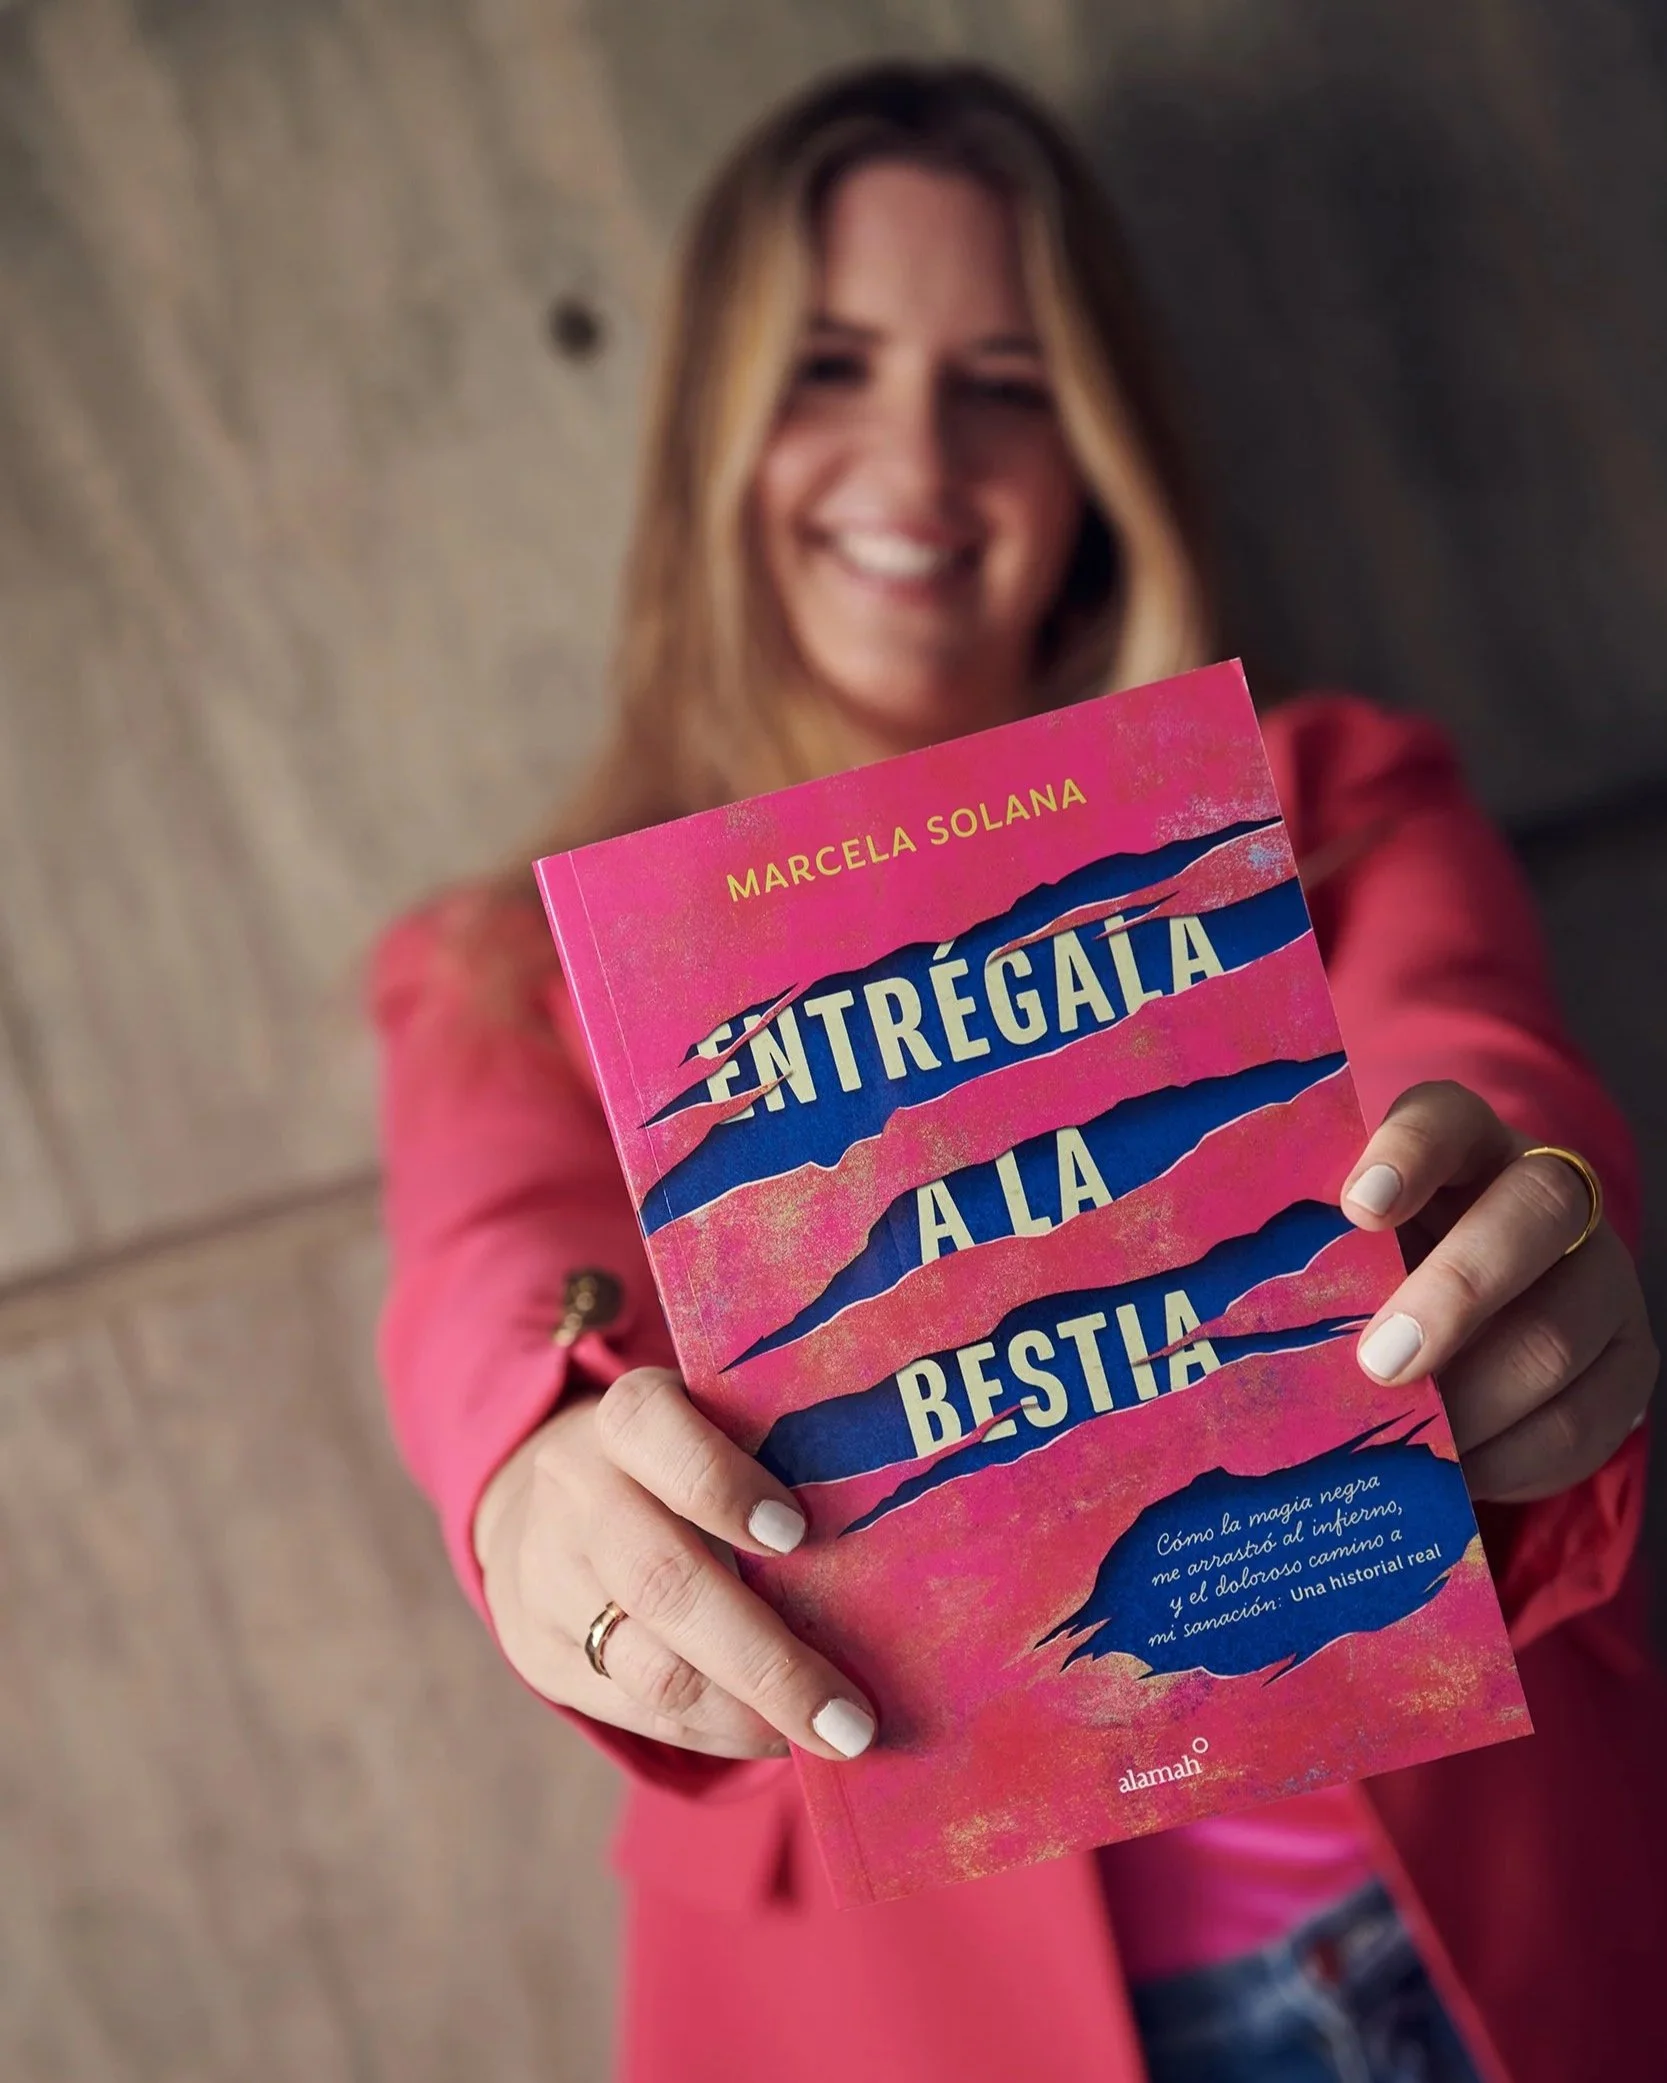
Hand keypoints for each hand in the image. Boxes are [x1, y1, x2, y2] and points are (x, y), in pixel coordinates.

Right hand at [471, 1367, 876, 1760]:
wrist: (548, 1505)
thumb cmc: (680, 1464)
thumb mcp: (713, 1428)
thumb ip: (778, 1459)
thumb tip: (894, 1541)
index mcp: (625, 1419)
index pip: (653, 1429)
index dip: (721, 1482)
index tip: (799, 1533)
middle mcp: (576, 1493)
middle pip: (663, 1581)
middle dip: (766, 1658)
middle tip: (851, 1717)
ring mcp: (548, 1578)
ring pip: (651, 1666)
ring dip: (750, 1714)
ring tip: (829, 1734)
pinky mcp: (543, 1655)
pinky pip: (640, 1711)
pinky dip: (719, 1731)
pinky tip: (776, 1733)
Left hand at [1341, 1081, 1657, 1502]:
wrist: (1471, 1322)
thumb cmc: (1372, 1273)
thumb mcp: (1345, 1245)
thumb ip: (1308, 1256)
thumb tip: (1214, 1322)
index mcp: (1461, 1141)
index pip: (1442, 1117)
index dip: (1407, 1154)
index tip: (1357, 1206)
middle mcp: (1544, 1190)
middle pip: (1529, 1215)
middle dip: (1454, 1294)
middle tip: (1380, 1363)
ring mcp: (1597, 1274)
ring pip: (1557, 1333)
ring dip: (1474, 1400)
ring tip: (1409, 1438)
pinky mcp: (1627, 1359)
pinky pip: (1581, 1419)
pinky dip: (1510, 1456)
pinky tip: (1457, 1473)